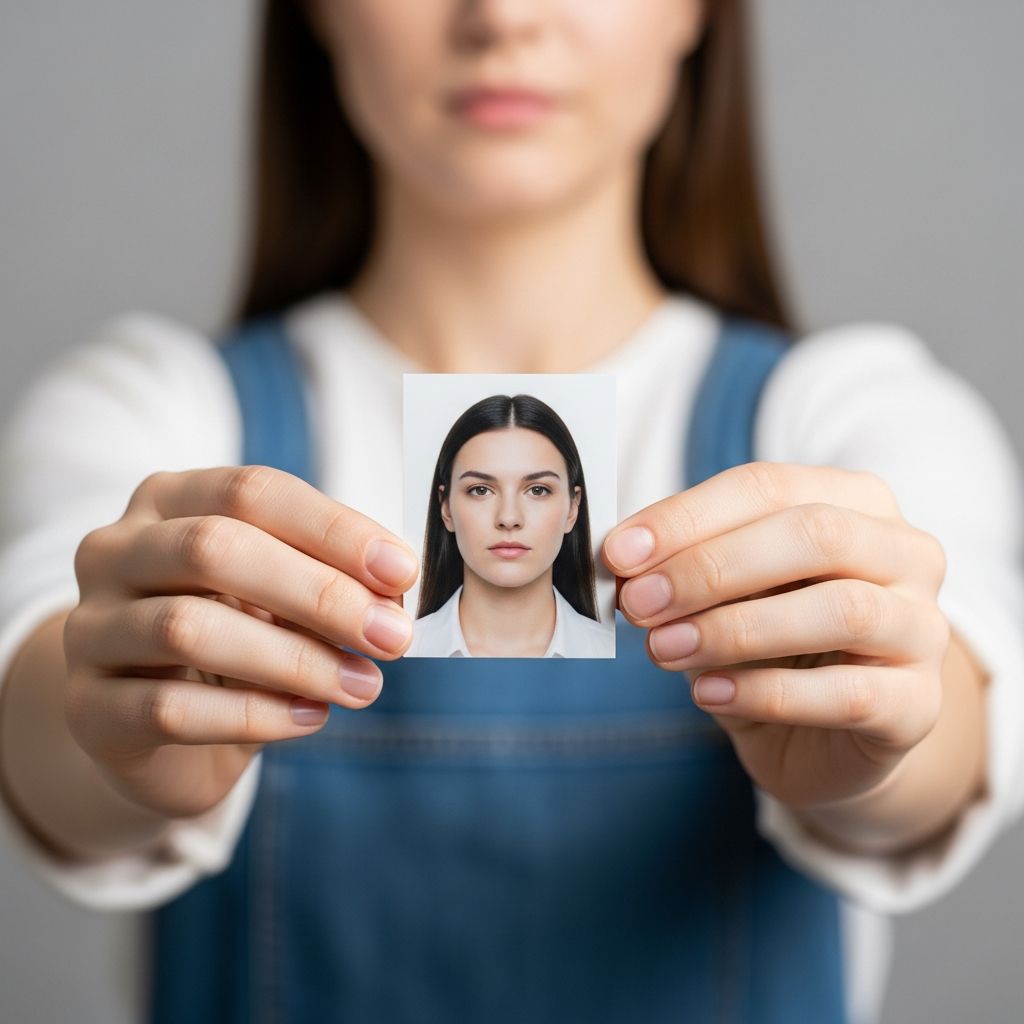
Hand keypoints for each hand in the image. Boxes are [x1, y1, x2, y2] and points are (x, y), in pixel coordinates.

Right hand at [63, 466, 418, 817]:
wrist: (154, 724)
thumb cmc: (235, 633)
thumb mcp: (280, 591)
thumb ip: (327, 578)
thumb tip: (393, 593)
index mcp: (169, 500)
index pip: (252, 492)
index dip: (333, 529)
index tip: (402, 572)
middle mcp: (116, 551)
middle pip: (215, 549)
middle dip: (318, 593)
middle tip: (391, 636)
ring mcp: (90, 628)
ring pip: (188, 629)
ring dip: (294, 660)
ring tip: (363, 684)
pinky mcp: (86, 707)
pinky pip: (169, 709)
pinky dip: (253, 715)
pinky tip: (311, 718)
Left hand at [602, 462, 950, 808]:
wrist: (823, 735)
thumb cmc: (769, 641)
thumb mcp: (724, 589)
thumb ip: (684, 563)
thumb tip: (620, 559)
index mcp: (855, 501)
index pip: (768, 486)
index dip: (687, 517)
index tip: (618, 553)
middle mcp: (905, 553)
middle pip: (814, 535)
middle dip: (711, 567)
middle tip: (638, 603)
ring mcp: (922, 628)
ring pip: (842, 610)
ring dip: (736, 629)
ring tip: (663, 649)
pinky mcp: (920, 705)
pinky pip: (849, 693)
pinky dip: (765, 693)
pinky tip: (706, 694)